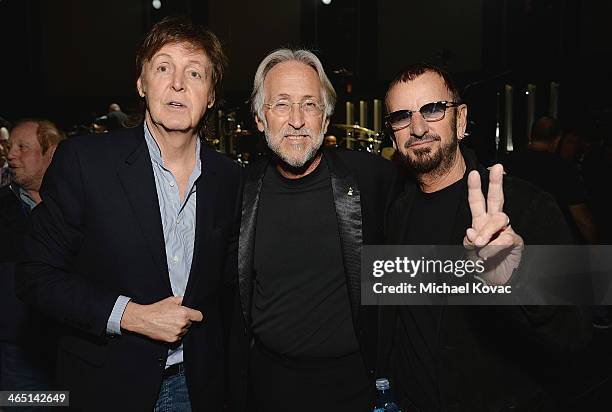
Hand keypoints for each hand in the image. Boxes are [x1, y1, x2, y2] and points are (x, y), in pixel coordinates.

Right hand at [120, 296, 202, 342]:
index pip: (199, 317)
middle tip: (175, 317)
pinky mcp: (173, 339)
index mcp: (184, 313)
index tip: (194, 316)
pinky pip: (178, 337)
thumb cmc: (156, 309)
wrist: (144, 319)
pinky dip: (174, 334)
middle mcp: (182, 323)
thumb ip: (182, 300)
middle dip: (185, 321)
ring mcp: (178, 332)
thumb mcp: (171, 300)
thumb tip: (188, 302)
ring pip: (184, 330)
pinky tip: (167, 328)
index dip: (196, 316)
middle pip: (190, 323)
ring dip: (180, 328)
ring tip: (169, 323)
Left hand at [464, 164, 523, 284]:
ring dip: (486, 230)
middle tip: (496, 167)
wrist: (495, 282)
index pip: (477, 202)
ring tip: (478, 244)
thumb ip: (468, 242)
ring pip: (499, 218)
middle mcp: (494, 223)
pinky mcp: (515, 242)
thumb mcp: (468, 253)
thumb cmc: (481, 265)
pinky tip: (484, 254)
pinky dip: (493, 246)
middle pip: (497, 199)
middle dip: (496, 182)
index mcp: (480, 222)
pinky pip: (505, 238)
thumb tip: (471, 231)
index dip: (475, 188)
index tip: (474, 173)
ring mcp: (506, 231)